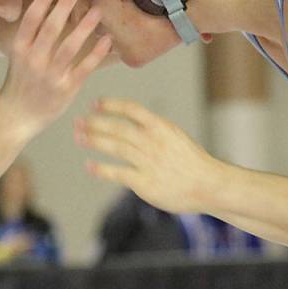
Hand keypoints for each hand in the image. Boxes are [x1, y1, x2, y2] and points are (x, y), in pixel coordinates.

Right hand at [0, 0, 112, 138]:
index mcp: (21, 49)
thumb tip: (53, 5)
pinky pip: (84, 68)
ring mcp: (50, 75)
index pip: (31, 19)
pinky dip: (96, 53)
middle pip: (51, 28)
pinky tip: (107, 39)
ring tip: (98, 10)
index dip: (43, 0)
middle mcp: (34, 60)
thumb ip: (34, 35)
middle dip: (64, 5)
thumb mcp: (20, 55)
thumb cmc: (22, 80)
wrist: (18, 114)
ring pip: (69, 47)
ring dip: (85, 27)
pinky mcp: (65, 89)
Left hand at [75, 98, 223, 213]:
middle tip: (78, 121)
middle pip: (118, 128)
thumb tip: (130, 122)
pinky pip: (118, 173)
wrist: (209, 185)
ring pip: (115, 147)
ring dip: (94, 140)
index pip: (131, 109)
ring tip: (79, 137)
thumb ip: (153, 130)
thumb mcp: (175, 136)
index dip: (111, 105)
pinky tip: (89, 165)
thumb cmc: (191, 161)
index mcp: (161, 127)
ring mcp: (148, 162)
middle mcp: (153, 142)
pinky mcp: (145, 183)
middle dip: (95, 123)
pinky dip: (101, 169)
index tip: (94, 104)